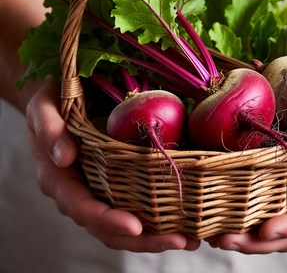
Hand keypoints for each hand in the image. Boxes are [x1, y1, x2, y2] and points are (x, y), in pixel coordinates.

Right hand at [26, 79, 199, 251]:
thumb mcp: (44, 106)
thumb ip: (49, 128)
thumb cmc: (53, 100)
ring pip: (123, 224)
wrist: (62, 98)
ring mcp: (99, 189)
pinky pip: (134, 205)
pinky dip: (156, 217)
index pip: (82, 207)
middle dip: (142, 239)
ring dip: (155, 235)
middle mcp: (79, 191)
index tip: (135, 227)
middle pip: (107, 227)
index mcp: (59, 178)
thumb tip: (63, 157)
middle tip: (179, 241)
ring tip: (190, 238)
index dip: (107, 220)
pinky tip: (182, 220)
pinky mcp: (115, 183)